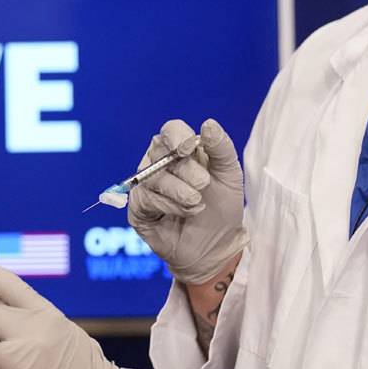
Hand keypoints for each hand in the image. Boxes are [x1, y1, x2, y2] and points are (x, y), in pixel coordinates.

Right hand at [127, 119, 247, 284]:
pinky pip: (146, 200)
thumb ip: (221, 148)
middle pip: (159, 152)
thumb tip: (208, 124)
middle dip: (185, 169)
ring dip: (179, 191)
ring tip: (198, 203)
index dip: (177, 136)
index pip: (171, 131)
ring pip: (152, 177)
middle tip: (204, 184)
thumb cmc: (222, 206)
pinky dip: (169, 207)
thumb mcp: (230, 175)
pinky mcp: (138, 208)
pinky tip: (186, 213)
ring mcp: (145, 185)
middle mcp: (159, 163)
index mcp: (181, 149)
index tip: (189, 148)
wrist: (216, 245)